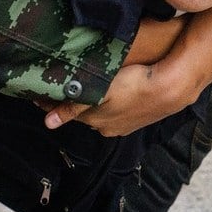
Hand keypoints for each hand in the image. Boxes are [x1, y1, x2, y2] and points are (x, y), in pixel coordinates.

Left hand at [43, 60, 190, 136]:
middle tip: (54, 87)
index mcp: (98, 122)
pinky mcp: (136, 115)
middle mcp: (108, 126)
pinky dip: (104, 102)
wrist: (171, 87)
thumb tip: (48, 124)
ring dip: (87, 102)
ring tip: (78, 88)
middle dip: (69, 102)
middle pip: (82, 112)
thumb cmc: (135, 85)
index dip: (54, 103)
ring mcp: (123, 122)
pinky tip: (106, 93)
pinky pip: (113, 109)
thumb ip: (74, 107)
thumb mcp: (101, 94)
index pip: (68, 113)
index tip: (39, 93)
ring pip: (97, 111)